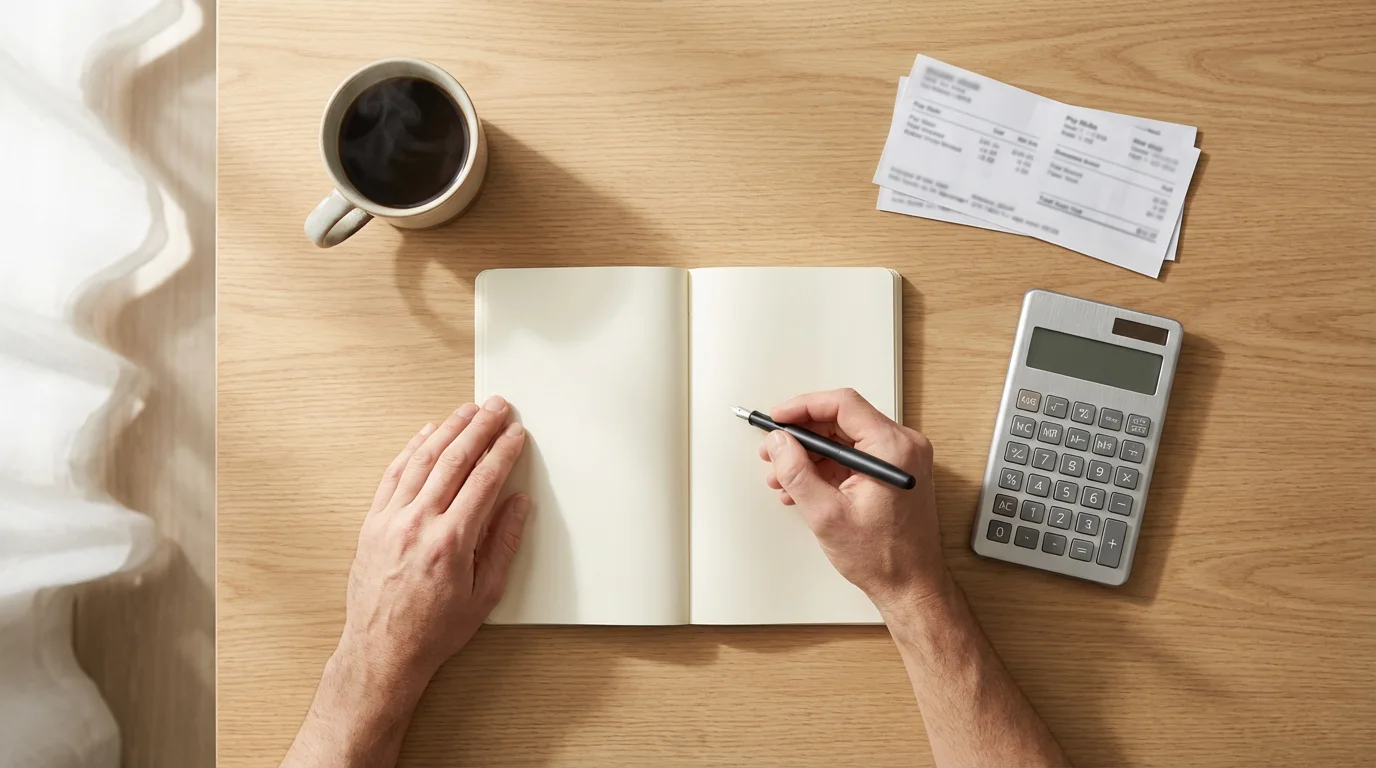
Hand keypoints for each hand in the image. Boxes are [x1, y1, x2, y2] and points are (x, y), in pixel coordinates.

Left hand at [340, 395, 528, 686]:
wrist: (383, 651)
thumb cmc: (434, 630)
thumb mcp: (485, 595)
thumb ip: (503, 544)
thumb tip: (517, 503)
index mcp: (451, 542)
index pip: (484, 480)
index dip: (503, 451)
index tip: (516, 434)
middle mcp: (418, 523)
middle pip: (454, 459)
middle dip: (480, 427)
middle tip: (498, 407)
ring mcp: (391, 520)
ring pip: (422, 460)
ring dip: (448, 429)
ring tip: (468, 410)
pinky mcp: (372, 523)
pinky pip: (394, 474)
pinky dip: (412, 449)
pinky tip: (427, 434)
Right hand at [758, 388, 949, 612]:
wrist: (911, 586)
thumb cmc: (884, 557)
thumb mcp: (826, 514)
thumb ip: (797, 472)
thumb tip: (778, 442)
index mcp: (893, 449)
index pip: (843, 404)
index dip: (804, 406)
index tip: (779, 418)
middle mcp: (903, 447)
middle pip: (842, 420)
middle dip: (803, 435)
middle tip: (774, 448)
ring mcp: (901, 460)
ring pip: (846, 439)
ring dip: (811, 454)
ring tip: (783, 475)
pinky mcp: (895, 473)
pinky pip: (855, 457)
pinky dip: (827, 467)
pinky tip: (803, 486)